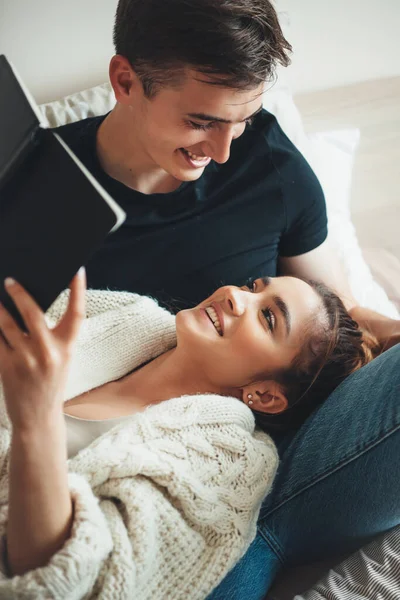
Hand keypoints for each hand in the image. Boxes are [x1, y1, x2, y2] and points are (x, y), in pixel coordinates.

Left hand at [0, 269, 85, 430]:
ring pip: (6, 324)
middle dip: (20, 293)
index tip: (78, 270)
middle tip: (10, 280)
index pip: (78, 313)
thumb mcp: (61, 358)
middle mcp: (49, 352)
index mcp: (67, 347)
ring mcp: (26, 360)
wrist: (38, 417)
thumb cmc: (50, 383)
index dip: (79, 289)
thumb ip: (52, 334)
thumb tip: (30, 305)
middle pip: (34, 313)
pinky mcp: (7, 367)